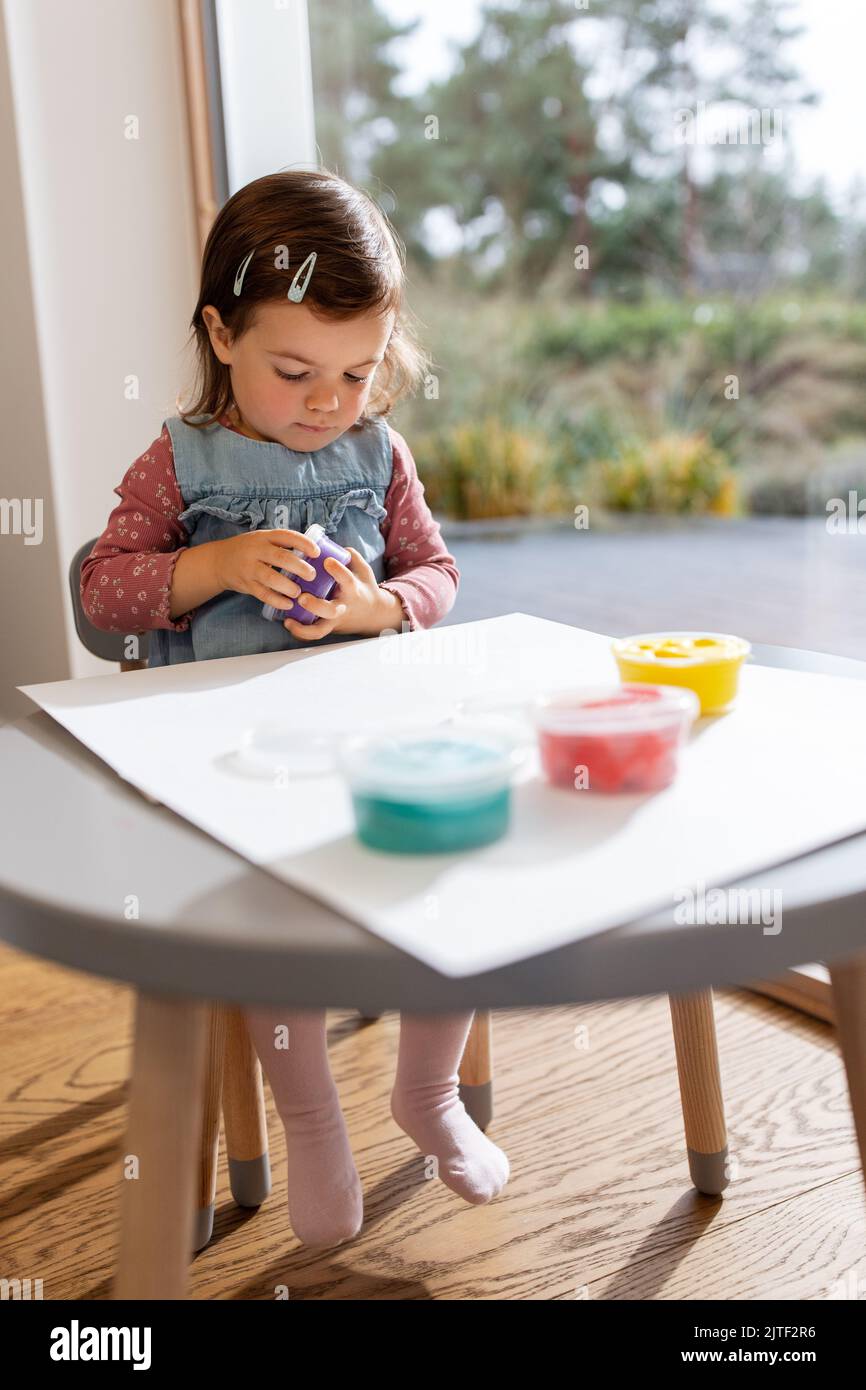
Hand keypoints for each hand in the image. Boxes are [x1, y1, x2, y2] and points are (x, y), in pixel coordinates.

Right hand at [211, 528, 320, 608]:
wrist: (218, 561)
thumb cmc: (249, 550)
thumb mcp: (262, 540)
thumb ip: (282, 545)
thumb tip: (314, 552)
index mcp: (264, 537)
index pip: (286, 536)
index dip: (303, 543)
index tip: (317, 552)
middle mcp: (256, 550)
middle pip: (280, 557)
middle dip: (299, 567)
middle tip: (312, 575)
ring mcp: (249, 568)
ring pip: (271, 578)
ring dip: (288, 586)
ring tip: (299, 592)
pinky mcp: (246, 584)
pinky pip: (263, 594)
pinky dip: (277, 600)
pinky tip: (288, 604)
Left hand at [281, 546, 402, 640]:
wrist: (374, 615)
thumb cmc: (363, 588)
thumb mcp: (363, 570)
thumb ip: (351, 556)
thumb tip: (336, 545)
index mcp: (353, 590)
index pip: (347, 581)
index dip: (338, 571)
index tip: (327, 561)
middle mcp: (343, 607)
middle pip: (331, 610)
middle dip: (316, 605)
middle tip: (302, 597)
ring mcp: (335, 620)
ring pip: (320, 629)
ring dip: (304, 627)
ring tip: (289, 620)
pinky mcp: (328, 628)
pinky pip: (314, 634)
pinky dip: (300, 633)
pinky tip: (288, 623)